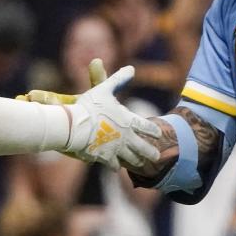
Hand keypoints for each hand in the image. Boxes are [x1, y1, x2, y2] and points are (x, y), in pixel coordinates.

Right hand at [20, 59, 160, 169]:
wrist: (75, 127)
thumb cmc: (89, 106)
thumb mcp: (105, 89)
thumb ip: (118, 79)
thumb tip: (131, 68)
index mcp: (128, 121)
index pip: (146, 126)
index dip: (153, 130)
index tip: (159, 134)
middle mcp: (126, 137)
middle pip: (142, 147)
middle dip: (151, 152)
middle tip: (157, 157)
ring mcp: (116, 149)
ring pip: (131, 158)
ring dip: (136, 161)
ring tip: (141, 164)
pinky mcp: (104, 158)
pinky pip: (112, 164)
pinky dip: (115, 166)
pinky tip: (116, 168)